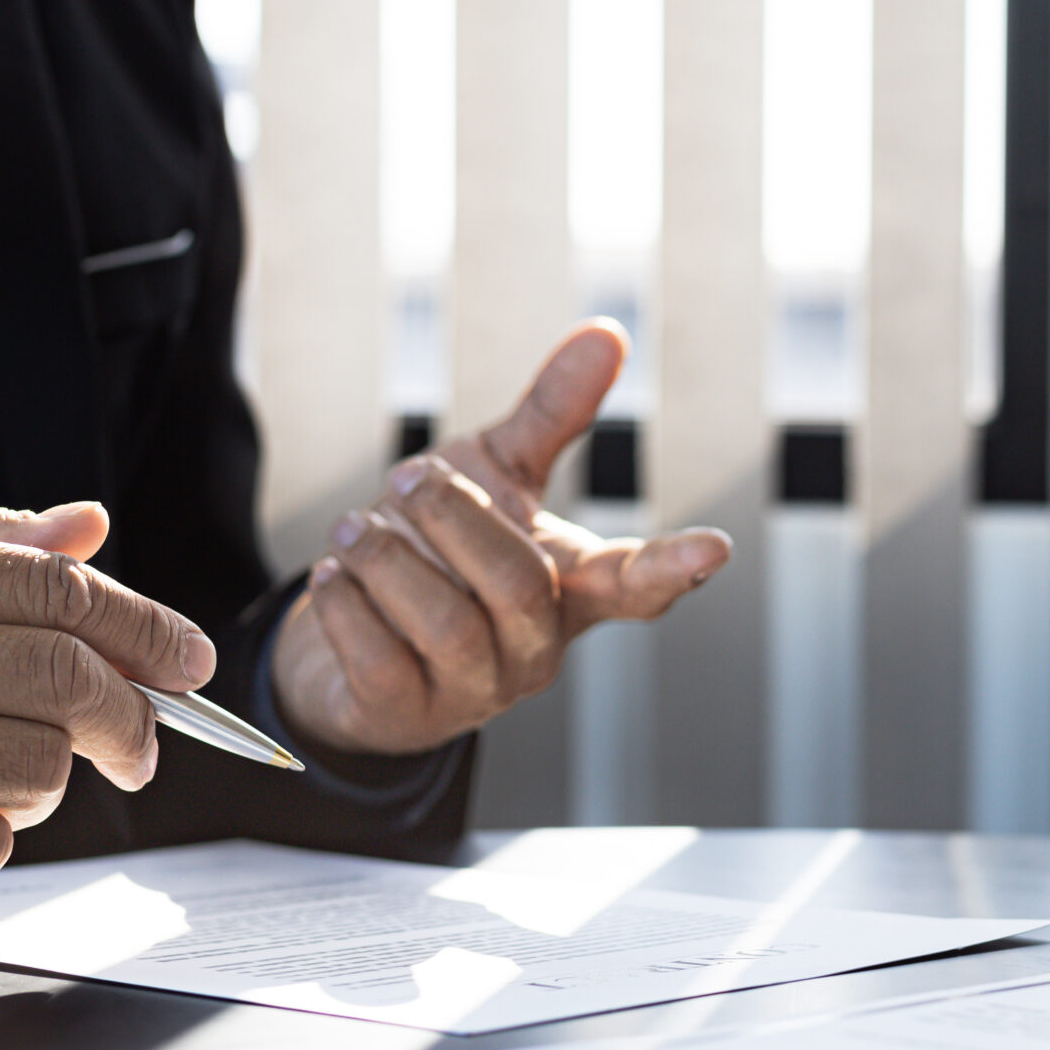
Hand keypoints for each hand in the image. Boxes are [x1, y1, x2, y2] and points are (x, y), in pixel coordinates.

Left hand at [272, 319, 731, 755]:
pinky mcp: (407, 717)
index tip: (714, 548)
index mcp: (570, 588)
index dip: (673, 567)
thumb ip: (554, 413)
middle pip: (517, 586)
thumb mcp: (498, 474)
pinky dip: (349, 606)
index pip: (635, 584)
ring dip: (391, 561)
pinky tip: (336, 574)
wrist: (353, 648)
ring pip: (448, 625)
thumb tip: (609, 333)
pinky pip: (381, 661)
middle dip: (455, 518)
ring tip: (353, 527)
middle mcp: (535, 647)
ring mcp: (475, 691)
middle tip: (407, 476)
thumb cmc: (442, 554)